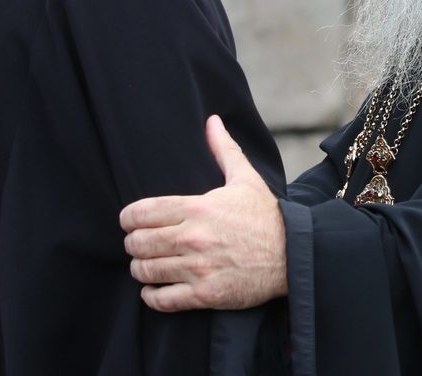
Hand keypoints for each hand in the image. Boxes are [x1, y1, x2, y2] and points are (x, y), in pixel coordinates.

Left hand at [121, 115, 287, 311]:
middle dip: (133, 243)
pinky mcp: (205, 295)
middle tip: (137, 243)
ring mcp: (198, 268)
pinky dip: (151, 296)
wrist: (293, 255)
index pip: (143, 212)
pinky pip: (162, 300)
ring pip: (145, 271)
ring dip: (140, 269)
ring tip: (145, 265)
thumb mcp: (245, 178)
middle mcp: (194, 238)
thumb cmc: (267, 215)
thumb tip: (212, 121)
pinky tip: (153, 289)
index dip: (128, 218)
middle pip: (139, 242)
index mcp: (199, 208)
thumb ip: (224, 149)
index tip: (128, 222)